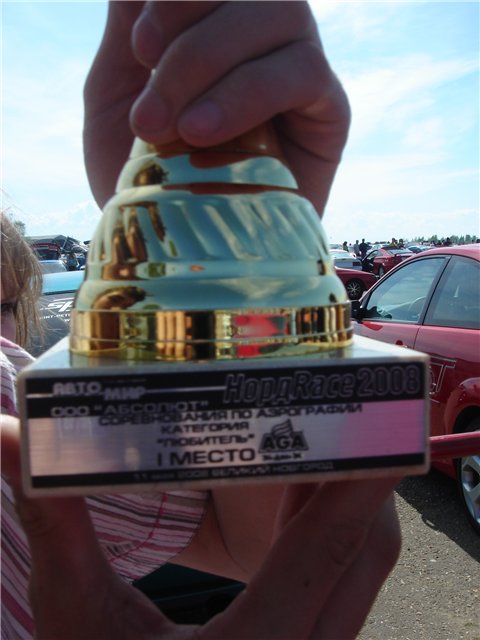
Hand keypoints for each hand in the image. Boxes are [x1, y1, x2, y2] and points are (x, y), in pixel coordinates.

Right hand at [2, 414, 400, 639]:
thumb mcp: (77, 620)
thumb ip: (56, 525)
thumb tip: (8, 436)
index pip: (337, 546)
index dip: (364, 474)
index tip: (383, 413)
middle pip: (362, 544)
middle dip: (353, 465)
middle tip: (331, 397)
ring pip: (359, 557)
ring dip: (342, 489)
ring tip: (311, 426)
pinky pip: (342, 572)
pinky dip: (328, 519)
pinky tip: (297, 484)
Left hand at [84, 1, 349, 213]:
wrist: (181, 247)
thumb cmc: (146, 176)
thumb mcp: (115, 95)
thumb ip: (127, 27)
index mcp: (211, 19)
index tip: (138, 49)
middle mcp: (259, 32)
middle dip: (186, 45)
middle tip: (149, 115)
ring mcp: (297, 64)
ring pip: (280, 13)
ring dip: (214, 63)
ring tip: (181, 130)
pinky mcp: (329, 108)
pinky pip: (305, 71)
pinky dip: (250, 93)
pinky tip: (207, 133)